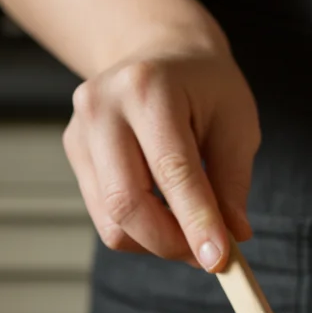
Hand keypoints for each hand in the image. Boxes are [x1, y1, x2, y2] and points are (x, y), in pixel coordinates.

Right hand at [63, 29, 258, 270]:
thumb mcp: (236, 123)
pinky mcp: (74, 153)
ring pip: (112, 221)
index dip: (196, 222)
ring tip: (192, 233)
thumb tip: (233, 237)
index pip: (172, 171)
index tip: (220, 260)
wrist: (158, 52)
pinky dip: (141, 231)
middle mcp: (102, 107)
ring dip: (157, 243)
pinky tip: (167, 215)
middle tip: (210, 255)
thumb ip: (233, 182)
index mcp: (148, 89)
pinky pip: (105, 217)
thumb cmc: (205, 87)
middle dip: (172, 243)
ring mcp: (81, 131)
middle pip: (127, 203)